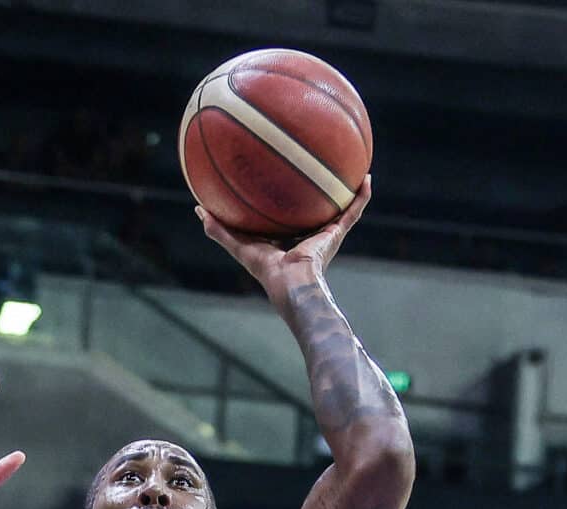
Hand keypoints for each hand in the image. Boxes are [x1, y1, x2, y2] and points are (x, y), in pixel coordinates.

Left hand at [197, 176, 372, 302]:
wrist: (292, 283)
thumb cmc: (266, 270)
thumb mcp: (239, 245)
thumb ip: (220, 231)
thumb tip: (199, 211)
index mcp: (286, 240)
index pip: (285, 216)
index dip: (282, 201)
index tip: (280, 182)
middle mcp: (308, 236)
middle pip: (313, 209)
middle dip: (316, 192)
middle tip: (315, 166)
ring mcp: (325, 235)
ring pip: (338, 208)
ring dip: (346, 191)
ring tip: (350, 167)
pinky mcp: (336, 234)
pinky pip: (353, 212)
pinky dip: (362, 197)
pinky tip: (367, 177)